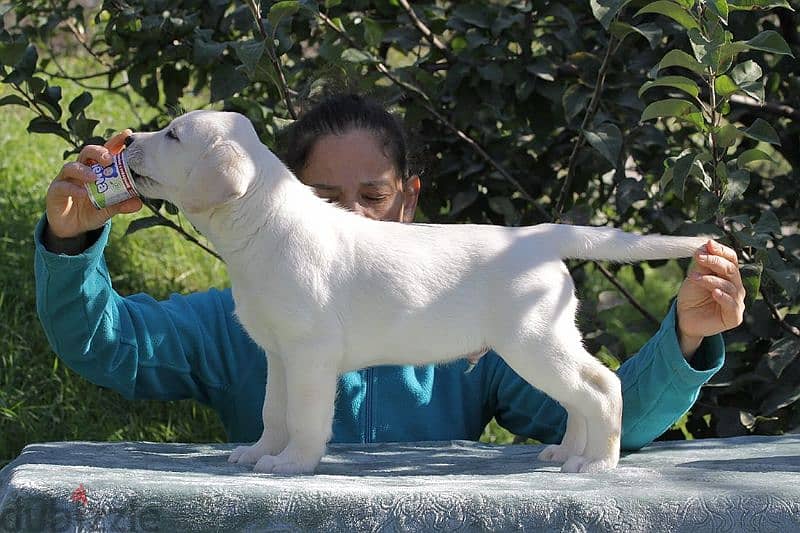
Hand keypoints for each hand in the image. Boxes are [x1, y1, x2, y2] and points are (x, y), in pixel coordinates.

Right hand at [46, 129, 141, 238]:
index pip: (106, 152)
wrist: (72, 228)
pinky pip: (63, 186)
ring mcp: (67, 179)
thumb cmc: (92, 211)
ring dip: (84, 171)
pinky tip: (83, 194)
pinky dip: (73, 189)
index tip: (127, 134)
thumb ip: (121, 204)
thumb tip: (138, 202)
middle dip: (98, 152)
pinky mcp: (55, 191)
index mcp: (96, 170)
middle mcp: (81, 170)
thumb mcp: (109, 209)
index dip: (115, 142)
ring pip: (72, 167)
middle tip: (109, 159)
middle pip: (87, 153)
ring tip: (94, 178)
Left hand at [676, 240, 745, 357]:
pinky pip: (732, 305)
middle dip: (715, 261)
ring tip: (694, 278)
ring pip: (729, 286)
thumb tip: (707, 245)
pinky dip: (723, 297)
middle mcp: (736, 287)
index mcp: (728, 275)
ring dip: (711, 280)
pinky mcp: (734, 317)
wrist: (684, 318)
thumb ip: (702, 263)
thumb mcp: (695, 276)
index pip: (731, 258)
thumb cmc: (692, 296)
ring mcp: (737, 302)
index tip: (708, 244)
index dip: (721, 250)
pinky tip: (714, 293)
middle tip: (699, 257)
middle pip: (731, 270)